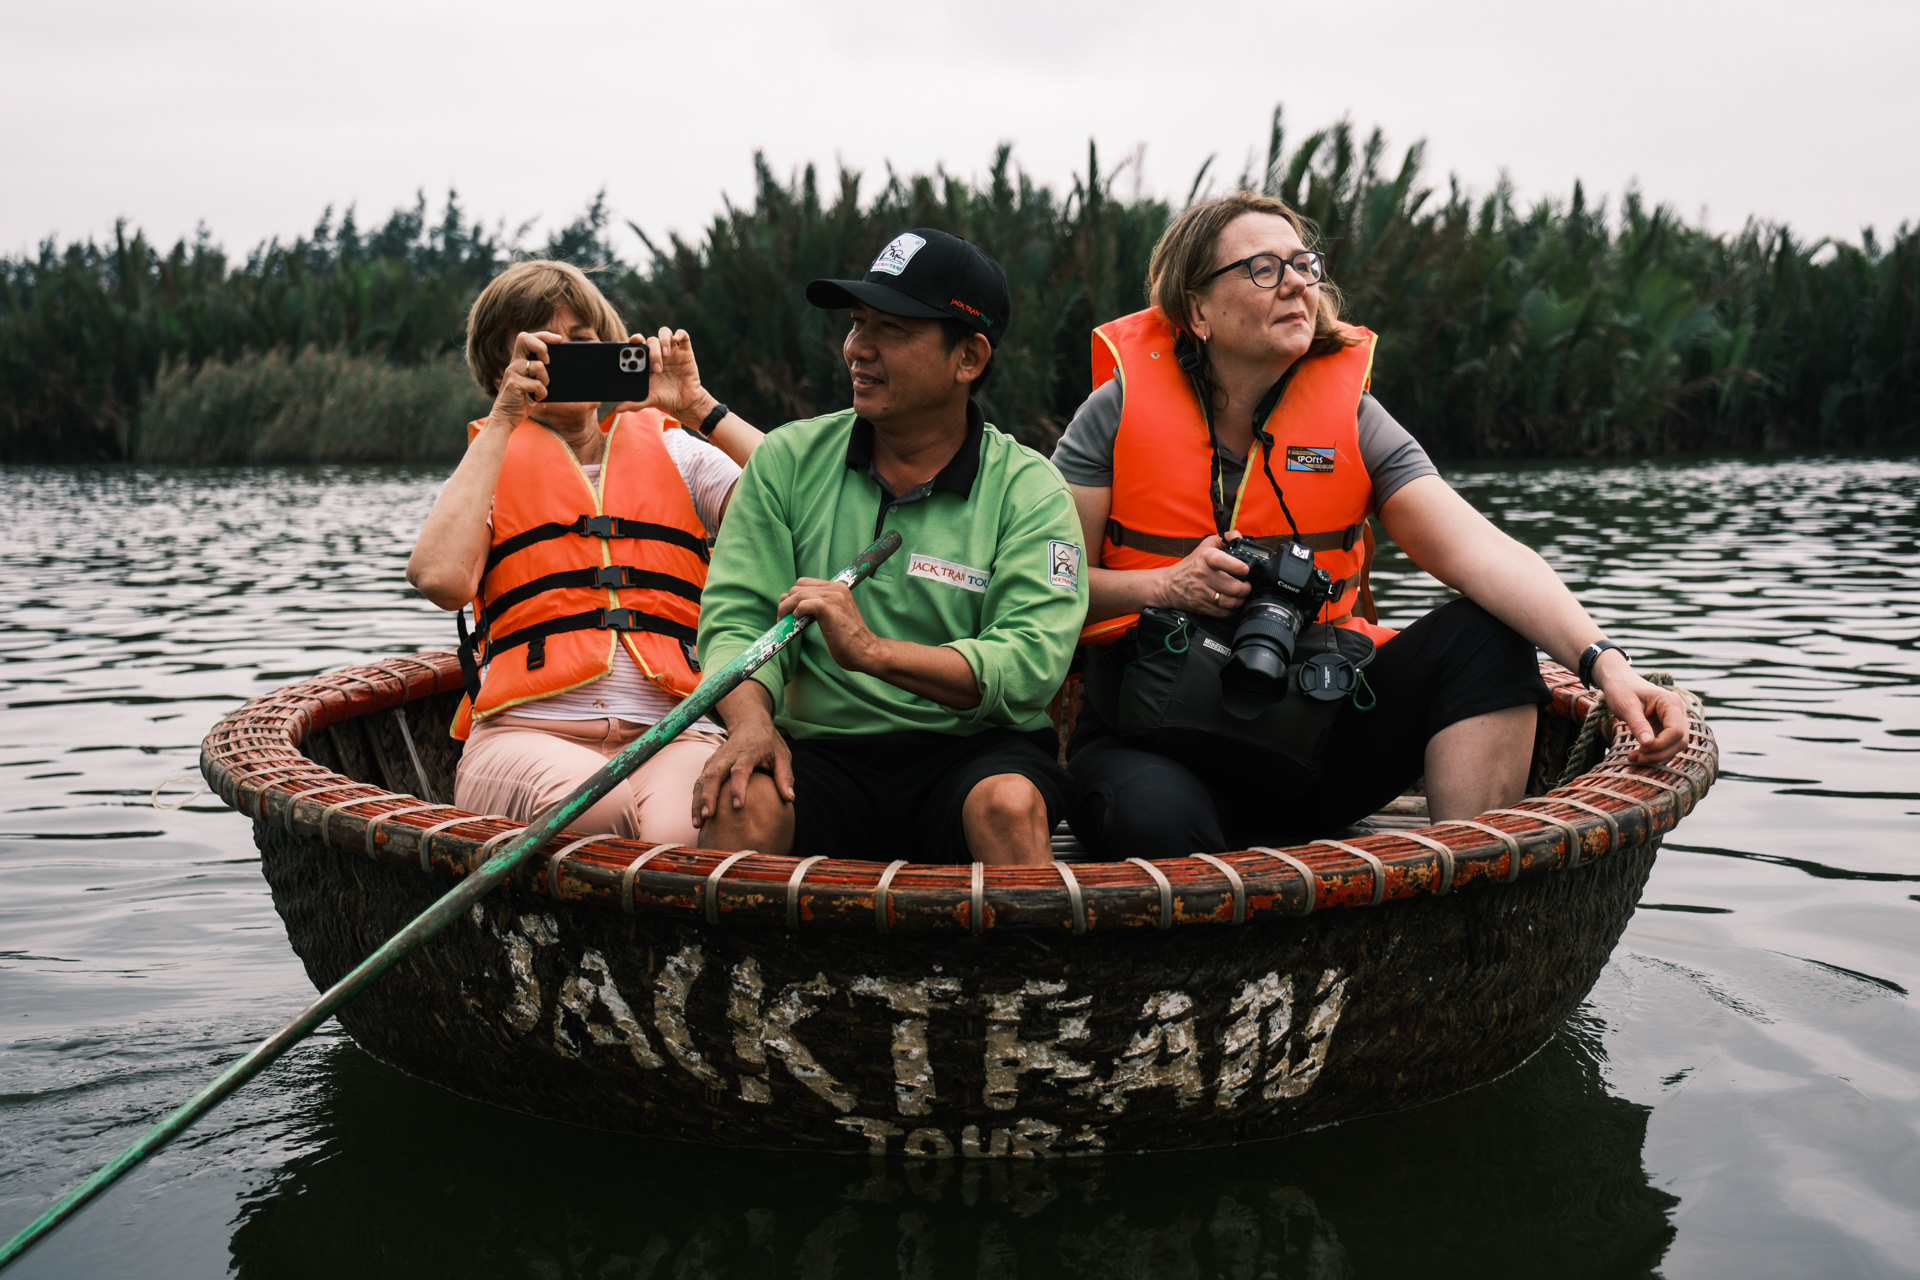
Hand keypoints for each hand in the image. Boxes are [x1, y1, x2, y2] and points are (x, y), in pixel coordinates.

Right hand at [488, 330, 559, 425]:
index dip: (543, 335)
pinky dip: (541, 393)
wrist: (506, 418)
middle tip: (548, 361)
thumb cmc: (523, 401)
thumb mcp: (533, 383)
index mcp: (519, 361)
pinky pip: (537, 384)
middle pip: (524, 338)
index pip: (527, 338)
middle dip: (541, 346)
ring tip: (540, 390)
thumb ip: (540, 372)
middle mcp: (514, 363)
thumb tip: (565, 364)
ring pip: (538, 365)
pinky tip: (535, 398)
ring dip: (545, 379)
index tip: (559, 340)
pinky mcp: (514, 384)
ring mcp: (513, 373)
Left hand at [612, 327, 715, 426]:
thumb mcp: (648, 401)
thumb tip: (618, 409)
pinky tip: (676, 339)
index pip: (637, 346)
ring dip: (663, 341)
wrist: (685, 403)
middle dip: (652, 351)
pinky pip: (683, 335)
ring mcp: (671, 351)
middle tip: (655, 367)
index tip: (632, 342)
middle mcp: (657, 354)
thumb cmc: (665, 399)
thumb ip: (634, 403)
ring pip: (664, 334)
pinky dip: (679, 333)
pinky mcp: (685, 352)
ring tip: (666, 355)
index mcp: (645, 362)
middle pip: (650, 341)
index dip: (633, 340)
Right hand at [692, 685, 793, 827]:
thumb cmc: (768, 742)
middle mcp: (727, 755)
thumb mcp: (782, 754)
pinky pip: (699, 782)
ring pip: (703, 779)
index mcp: (747, 752)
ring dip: (698, 801)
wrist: (749, 723)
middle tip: (708, 816)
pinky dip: (696, 799)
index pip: (740, 770)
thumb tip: (790, 798)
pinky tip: (697, 817)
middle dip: (709, 796)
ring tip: (698, 823)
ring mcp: (716, 760)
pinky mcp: (709, 765)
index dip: (738, 787)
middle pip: (714, 774)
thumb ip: (785, 775)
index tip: (738, 806)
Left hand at [777, 578, 881, 672]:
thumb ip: (810, 605)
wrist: (866, 651)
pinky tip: (798, 620)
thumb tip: (783, 597)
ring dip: (786, 609)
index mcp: (837, 588)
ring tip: (785, 622)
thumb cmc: (848, 638)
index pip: (804, 583)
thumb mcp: (829, 617)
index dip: (792, 596)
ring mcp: (834, 598)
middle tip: (784, 620)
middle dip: (786, 603)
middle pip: (798, 587)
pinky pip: (805, 603)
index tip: (788, 612)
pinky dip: (797, 611)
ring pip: (798, 594)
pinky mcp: (830, 610)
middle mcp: (836, 589)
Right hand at [1156, 532, 1251, 617]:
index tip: (1245, 569)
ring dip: (1240, 600)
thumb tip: (1239, 537)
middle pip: (1232, 587)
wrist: (1169, 584)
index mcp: (1205, 558)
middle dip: (1245, 588)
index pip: (1221, 561)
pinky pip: (1222, 613)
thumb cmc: (1191, 564)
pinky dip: (1232, 610)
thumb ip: (1224, 539)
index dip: (1237, 566)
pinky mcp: (1200, 606)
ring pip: (1229, 602)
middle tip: (1247, 585)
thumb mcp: (1205, 546)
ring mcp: (1201, 592)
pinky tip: (1233, 604)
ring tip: (1241, 595)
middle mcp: (1202, 575)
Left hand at [1593, 651, 1689, 763]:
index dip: (1661, 744)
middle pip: (1680, 740)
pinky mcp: (1666, 727)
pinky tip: (1638, 754)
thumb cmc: (1622, 689)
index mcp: (1670, 702)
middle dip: (1659, 753)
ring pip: (1675, 745)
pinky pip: (1666, 744)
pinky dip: (1654, 752)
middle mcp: (1677, 711)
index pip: (1676, 730)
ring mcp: (1674, 719)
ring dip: (1657, 755)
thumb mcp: (1626, 706)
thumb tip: (1648, 744)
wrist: (1619, 682)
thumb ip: (1638, 724)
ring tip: (1635, 757)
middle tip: (1637, 758)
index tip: (1641, 749)